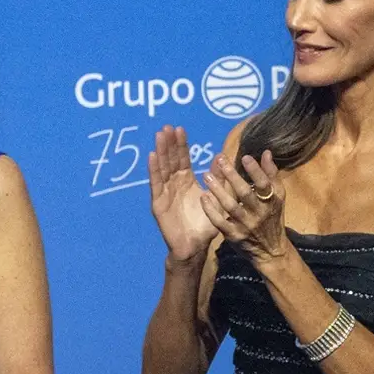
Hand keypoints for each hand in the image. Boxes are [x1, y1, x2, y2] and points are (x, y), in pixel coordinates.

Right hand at [148, 126, 217, 263]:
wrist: (193, 246)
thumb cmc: (205, 224)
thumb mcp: (216, 198)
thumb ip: (219, 179)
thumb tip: (220, 157)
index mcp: (187, 182)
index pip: (182, 159)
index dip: (180, 145)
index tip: (179, 129)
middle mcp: (174, 185)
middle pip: (170, 160)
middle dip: (168, 144)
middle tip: (167, 127)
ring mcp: (164, 192)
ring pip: (162, 168)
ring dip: (160, 152)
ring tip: (159, 136)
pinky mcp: (158, 203)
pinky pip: (156, 184)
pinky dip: (153, 170)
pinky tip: (152, 156)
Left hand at [202, 149, 286, 262]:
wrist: (270, 251)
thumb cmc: (271, 218)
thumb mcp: (277, 198)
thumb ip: (271, 175)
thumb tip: (266, 153)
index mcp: (272, 201)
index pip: (264, 185)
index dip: (256, 171)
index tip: (245, 157)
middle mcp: (259, 213)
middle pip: (245, 193)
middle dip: (232, 176)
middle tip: (220, 160)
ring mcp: (245, 225)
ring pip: (230, 206)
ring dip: (218, 190)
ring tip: (206, 175)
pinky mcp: (233, 235)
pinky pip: (219, 221)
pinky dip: (210, 210)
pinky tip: (202, 197)